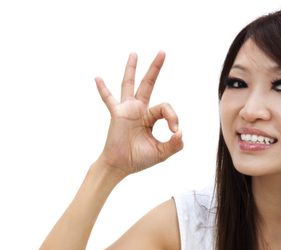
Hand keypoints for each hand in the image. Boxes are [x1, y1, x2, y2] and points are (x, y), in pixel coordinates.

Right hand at [95, 52, 182, 175]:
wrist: (121, 166)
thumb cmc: (139, 159)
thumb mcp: (162, 152)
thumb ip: (175, 144)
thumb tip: (181, 132)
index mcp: (150, 117)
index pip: (165, 108)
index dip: (173, 117)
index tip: (175, 131)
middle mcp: (139, 110)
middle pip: (148, 84)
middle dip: (155, 68)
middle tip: (163, 51)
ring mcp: (127, 110)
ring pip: (129, 85)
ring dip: (131, 70)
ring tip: (134, 54)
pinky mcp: (117, 115)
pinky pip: (109, 100)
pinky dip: (103, 90)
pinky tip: (98, 78)